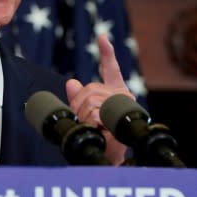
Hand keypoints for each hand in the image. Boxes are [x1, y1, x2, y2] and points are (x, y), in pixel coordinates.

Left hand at [66, 35, 133, 164]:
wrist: (109, 160)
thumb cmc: (100, 138)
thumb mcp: (86, 117)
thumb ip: (79, 99)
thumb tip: (71, 83)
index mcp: (114, 92)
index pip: (111, 69)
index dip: (107, 53)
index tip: (102, 37)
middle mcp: (122, 94)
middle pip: (89, 88)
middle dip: (78, 106)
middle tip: (83, 122)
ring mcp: (124, 104)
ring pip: (89, 101)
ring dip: (83, 118)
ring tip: (92, 129)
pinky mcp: (122, 116)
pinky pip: (94, 113)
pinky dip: (90, 124)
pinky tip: (97, 131)